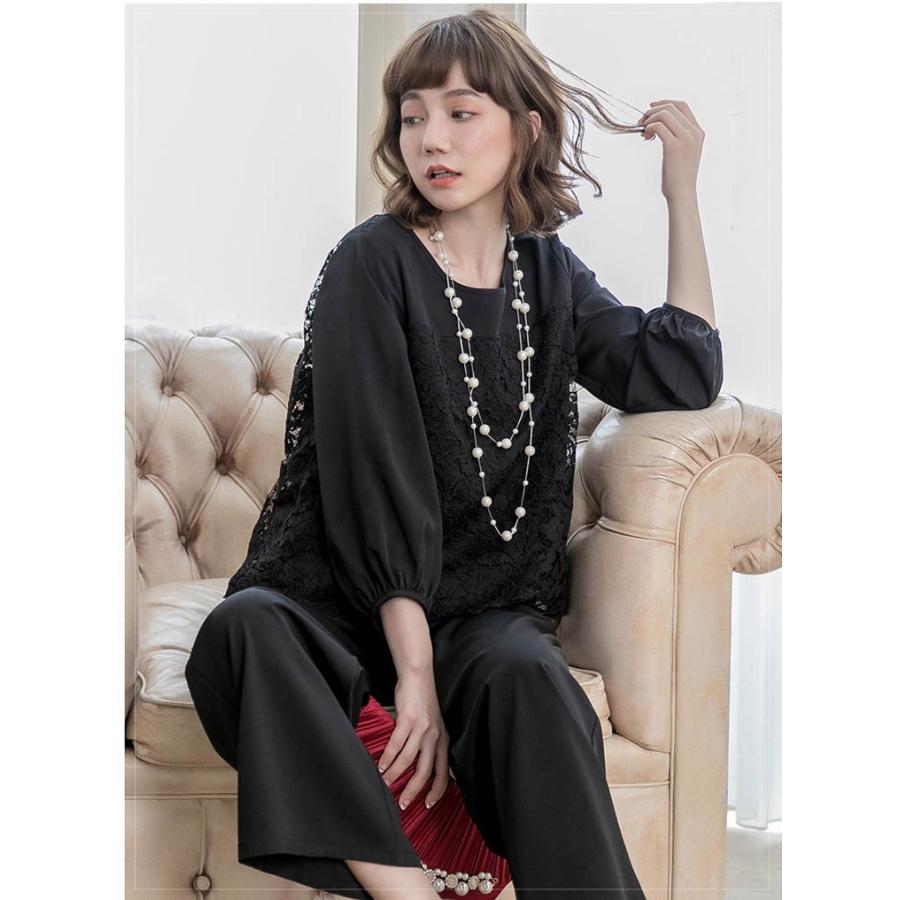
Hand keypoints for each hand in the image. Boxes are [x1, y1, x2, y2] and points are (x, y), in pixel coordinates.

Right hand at [377, 669, 450, 810]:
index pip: (443, 772)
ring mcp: (422, 728)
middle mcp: (435, 736)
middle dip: (412, 790)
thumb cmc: (422, 702)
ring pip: (408, 760)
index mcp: (443, 740)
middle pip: (425, 771)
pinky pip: (397, 744)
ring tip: (385, 784)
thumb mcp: (434, 725)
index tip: (427, 805)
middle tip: (401, 803)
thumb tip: (422, 767)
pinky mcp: (408, 719)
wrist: (418, 677)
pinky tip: (381, 765)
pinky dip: (387, 757)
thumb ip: (431, 744)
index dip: (437, 791)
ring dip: (395, 774)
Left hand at [638, 99, 704, 201]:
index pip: (682, 106)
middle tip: (642, 123)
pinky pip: (658, 126)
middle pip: (671, 107)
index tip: (651, 108)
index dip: (665, 103)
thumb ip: (679, 137)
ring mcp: (686, 139)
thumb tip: (658, 125)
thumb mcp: (684, 153)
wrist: (682, 194)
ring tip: (644, 133)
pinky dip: (648, 128)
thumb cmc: (679, 177)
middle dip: (652, 111)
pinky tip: (646, 138)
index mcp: (698, 132)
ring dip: (649, 119)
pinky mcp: (674, 147)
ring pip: (664, 114)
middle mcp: (694, 133)